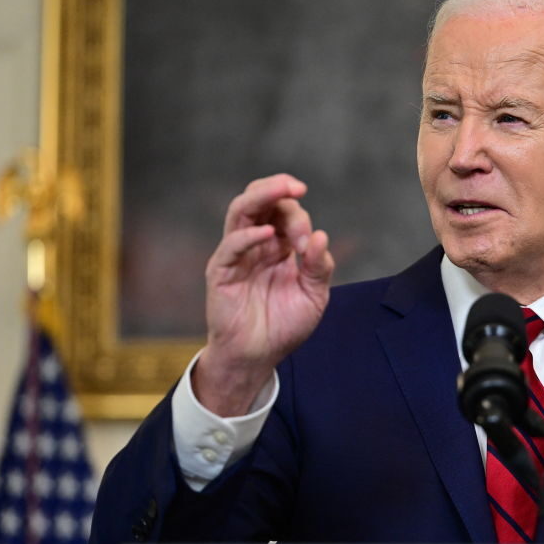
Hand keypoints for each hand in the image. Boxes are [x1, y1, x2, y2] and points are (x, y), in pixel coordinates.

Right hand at [194, 174, 334, 415]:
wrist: (259, 356)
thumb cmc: (284, 325)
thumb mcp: (313, 296)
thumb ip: (318, 268)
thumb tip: (321, 236)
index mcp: (279, 245)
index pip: (285, 213)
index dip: (300, 220)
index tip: (307, 245)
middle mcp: (256, 243)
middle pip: (260, 200)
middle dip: (278, 188)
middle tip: (297, 186)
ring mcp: (237, 254)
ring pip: (241, 211)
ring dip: (261, 196)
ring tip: (280, 189)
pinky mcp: (221, 272)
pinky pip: (231, 246)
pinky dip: (248, 236)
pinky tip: (267, 235)